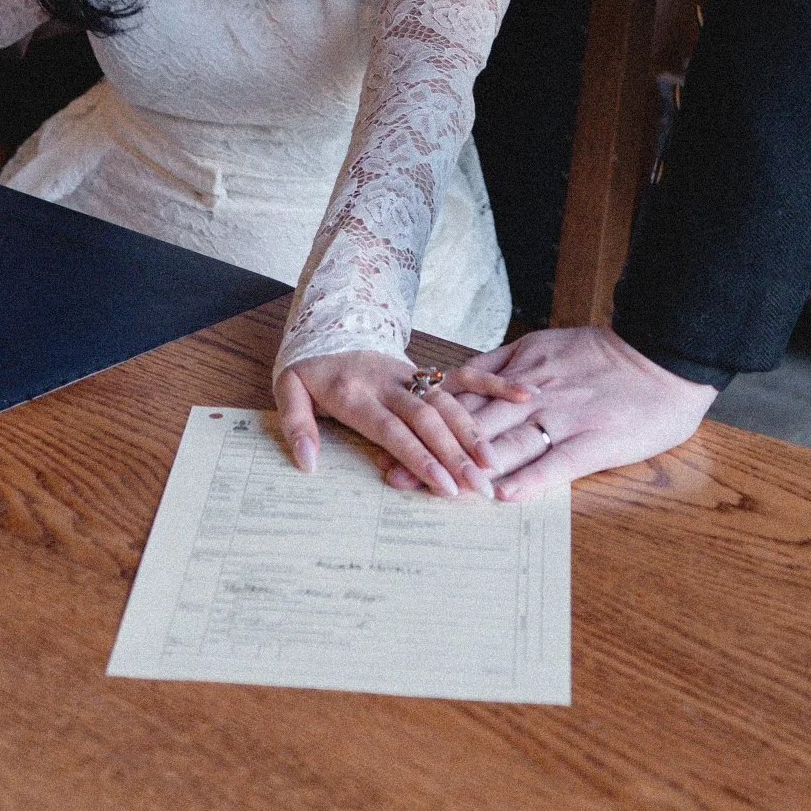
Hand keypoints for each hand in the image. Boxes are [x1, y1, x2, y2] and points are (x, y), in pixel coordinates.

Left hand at [272, 349, 533, 498]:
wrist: (324, 325)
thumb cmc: (307, 366)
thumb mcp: (287, 390)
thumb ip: (297, 425)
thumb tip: (308, 463)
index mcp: (355, 394)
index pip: (393, 431)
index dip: (419, 458)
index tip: (443, 484)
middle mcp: (388, 383)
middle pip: (428, 420)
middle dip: (455, 454)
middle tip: (480, 485)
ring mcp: (410, 375)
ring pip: (448, 402)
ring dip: (474, 432)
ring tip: (496, 462)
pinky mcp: (423, 370)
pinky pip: (461, 376)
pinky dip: (493, 382)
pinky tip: (523, 393)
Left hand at [387, 326, 715, 498]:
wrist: (664, 353)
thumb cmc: (608, 354)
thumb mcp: (548, 344)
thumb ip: (507, 362)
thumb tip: (465, 377)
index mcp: (523, 369)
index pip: (466, 398)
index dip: (427, 421)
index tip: (392, 439)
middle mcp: (536, 393)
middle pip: (474, 425)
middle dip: (433, 451)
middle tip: (392, 475)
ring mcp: (565, 416)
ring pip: (509, 444)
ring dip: (469, 470)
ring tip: (433, 493)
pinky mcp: (596, 439)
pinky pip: (558, 460)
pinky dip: (531, 477)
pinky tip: (504, 495)